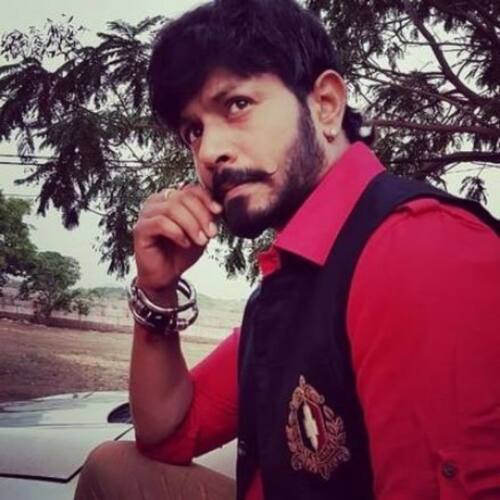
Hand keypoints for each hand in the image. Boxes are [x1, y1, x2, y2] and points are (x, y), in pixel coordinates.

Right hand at [133, 185, 221, 303]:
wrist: (167, 275)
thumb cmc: (181, 252)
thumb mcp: (200, 231)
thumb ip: (207, 216)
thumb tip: (217, 207)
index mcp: (171, 198)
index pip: (190, 189)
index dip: (206, 198)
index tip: (218, 211)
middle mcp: (157, 201)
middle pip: (182, 197)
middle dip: (201, 215)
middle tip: (210, 233)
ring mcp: (146, 214)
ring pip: (172, 208)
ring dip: (191, 225)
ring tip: (200, 240)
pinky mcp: (140, 229)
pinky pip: (160, 223)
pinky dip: (177, 232)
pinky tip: (185, 243)